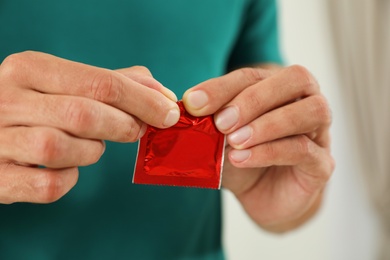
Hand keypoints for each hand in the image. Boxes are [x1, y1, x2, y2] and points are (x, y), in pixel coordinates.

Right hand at [0, 51, 178, 203]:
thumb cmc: (36, 107)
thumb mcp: (64, 83)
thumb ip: (111, 83)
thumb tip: (161, 93)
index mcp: (29, 68)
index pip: (101, 82)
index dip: (144, 100)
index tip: (169, 113)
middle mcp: (7, 100)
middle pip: (86, 114)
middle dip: (124, 126)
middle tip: (136, 130)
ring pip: (63, 149)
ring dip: (91, 151)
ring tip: (90, 146)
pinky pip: (49, 185)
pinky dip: (69, 180)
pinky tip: (67, 168)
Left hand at [183, 65, 333, 231]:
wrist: (263, 197)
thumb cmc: (243, 160)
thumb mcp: (220, 139)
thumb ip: (210, 122)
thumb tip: (187, 107)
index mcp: (278, 89)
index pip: (254, 75)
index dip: (222, 86)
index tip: (193, 103)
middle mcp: (304, 103)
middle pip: (296, 78)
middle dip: (254, 98)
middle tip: (222, 122)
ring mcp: (319, 133)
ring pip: (311, 110)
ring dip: (268, 124)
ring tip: (235, 141)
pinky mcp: (321, 164)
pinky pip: (305, 149)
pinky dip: (270, 151)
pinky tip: (242, 159)